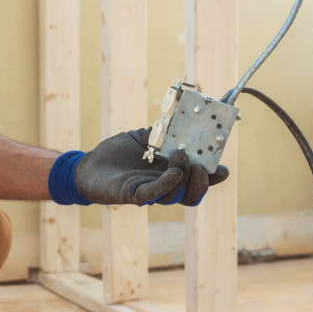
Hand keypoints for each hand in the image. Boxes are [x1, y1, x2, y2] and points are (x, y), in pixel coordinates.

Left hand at [50, 128, 230, 206]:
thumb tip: (186, 116)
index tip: (223, 168)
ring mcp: (150, 192)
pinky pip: (155, 193)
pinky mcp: (134, 195)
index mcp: (170, 174)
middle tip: (204, 164)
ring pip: (178, 195)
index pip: (198, 181)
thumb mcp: (146, 138)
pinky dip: (168, 183)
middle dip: (204, 181)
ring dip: (185, 176)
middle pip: (193, 193)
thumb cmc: (118, 153)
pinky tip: (174, 171)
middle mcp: (164, 187)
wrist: (89, 166)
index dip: (213, 177)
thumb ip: (166, 131)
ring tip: (182, 156)